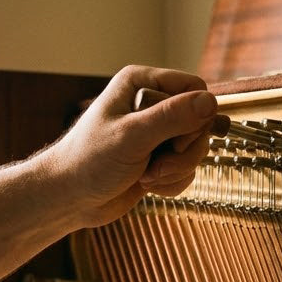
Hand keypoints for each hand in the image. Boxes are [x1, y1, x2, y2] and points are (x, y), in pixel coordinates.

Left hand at [45, 65, 227, 226]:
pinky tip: (147, 185)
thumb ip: (172, 117)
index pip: (194, 89)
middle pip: (200, 122)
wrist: (70, 198)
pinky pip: (187, 169)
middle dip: (183, 151)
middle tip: (156, 165)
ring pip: (196, 149)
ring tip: (147, 177)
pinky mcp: (159, 158)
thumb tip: (210, 102)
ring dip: (176, 170)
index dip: (195, 116)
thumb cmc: (88, 161)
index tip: (175, 140)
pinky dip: (172, 182)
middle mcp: (151, 104)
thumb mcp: (132, 136)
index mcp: (141, 83)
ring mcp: (157, 133)